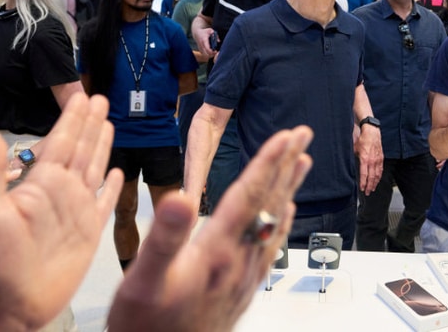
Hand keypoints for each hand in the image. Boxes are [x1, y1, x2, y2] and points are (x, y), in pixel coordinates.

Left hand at [0, 93, 123, 330]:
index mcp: (42, 184)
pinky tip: (116, 174)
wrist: (13, 307)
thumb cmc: (1, 263)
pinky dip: (111, 188)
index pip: (60, 142)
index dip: (71, 119)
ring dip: (102, 146)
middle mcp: (62, 192)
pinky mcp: (89, 233)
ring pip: (94, 169)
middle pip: (80, 150)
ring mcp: (77, 212)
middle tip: (99, 99)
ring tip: (109, 124)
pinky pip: (105, 204)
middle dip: (89, 124)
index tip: (81, 97)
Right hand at [107, 125, 312, 331]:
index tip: (286, 136)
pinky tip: (286, 212)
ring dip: (289, 187)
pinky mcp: (244, 286)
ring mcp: (246, 273)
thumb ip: (163, 238)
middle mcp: (240, 259)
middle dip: (286, 164)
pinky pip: (271, 245)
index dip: (268, 162)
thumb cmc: (148, 327)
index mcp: (217, 251)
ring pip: (274, 220)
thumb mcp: (143, 280)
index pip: (249, 195)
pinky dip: (281, 222)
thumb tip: (179, 199)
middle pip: (269, 201)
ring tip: (303, 162)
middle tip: (303, 134)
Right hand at [193, 24, 216, 57]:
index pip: (207, 49)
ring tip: (214, 52)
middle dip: (212, 54)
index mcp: (204, 40)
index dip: (212, 52)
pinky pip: (204, 55)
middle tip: (216, 52)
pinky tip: (211, 51)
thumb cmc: (205, 32)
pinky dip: (208, 54)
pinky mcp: (200, 50)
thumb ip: (215, 35)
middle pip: (206, 54)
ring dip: (210, 55)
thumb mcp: (211, 31)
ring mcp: (200, 48)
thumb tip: (218, 41)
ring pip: (205, 55)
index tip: (216, 51)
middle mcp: (201, 45)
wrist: (197, 34)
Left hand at [355, 124, 382, 195]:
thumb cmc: (362, 139)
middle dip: (369, 186)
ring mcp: (378, 160)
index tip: (362, 188)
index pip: (364, 174)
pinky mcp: (381, 158)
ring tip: (372, 189)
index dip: (363, 183)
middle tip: (367, 192)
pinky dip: (379, 176)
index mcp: (365, 159)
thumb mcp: (354, 148)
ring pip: (377, 175)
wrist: (372, 132)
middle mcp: (372, 161)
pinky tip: (377, 180)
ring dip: (375, 183)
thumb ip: (353, 158)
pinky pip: (381, 170)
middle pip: (372, 177)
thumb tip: (348, 164)